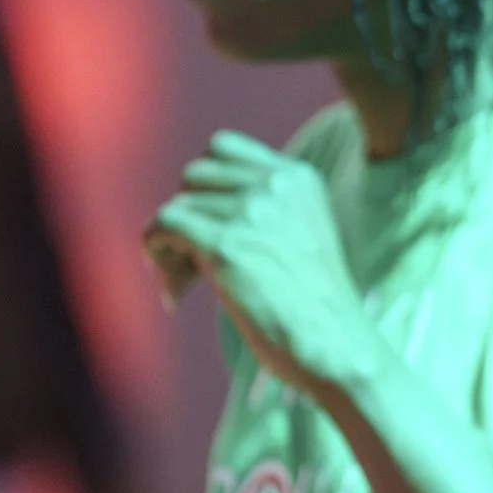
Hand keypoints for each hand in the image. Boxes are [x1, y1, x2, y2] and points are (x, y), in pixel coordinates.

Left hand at [146, 130, 376, 400]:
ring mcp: (251, 211)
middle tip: (194, 263)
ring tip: (187, 286)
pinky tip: (175, 291)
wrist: (335, 345)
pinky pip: (163, 226)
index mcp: (298, 177)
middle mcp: (275, 184)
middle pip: (194, 176)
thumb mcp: (300, 234)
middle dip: (188, 215)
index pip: (222, 147)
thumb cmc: (314, 307)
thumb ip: (262, 210)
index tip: (209, 226)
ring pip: (177, 206)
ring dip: (172, 247)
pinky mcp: (225, 244)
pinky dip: (157, 254)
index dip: (204, 186)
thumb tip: (184, 211)